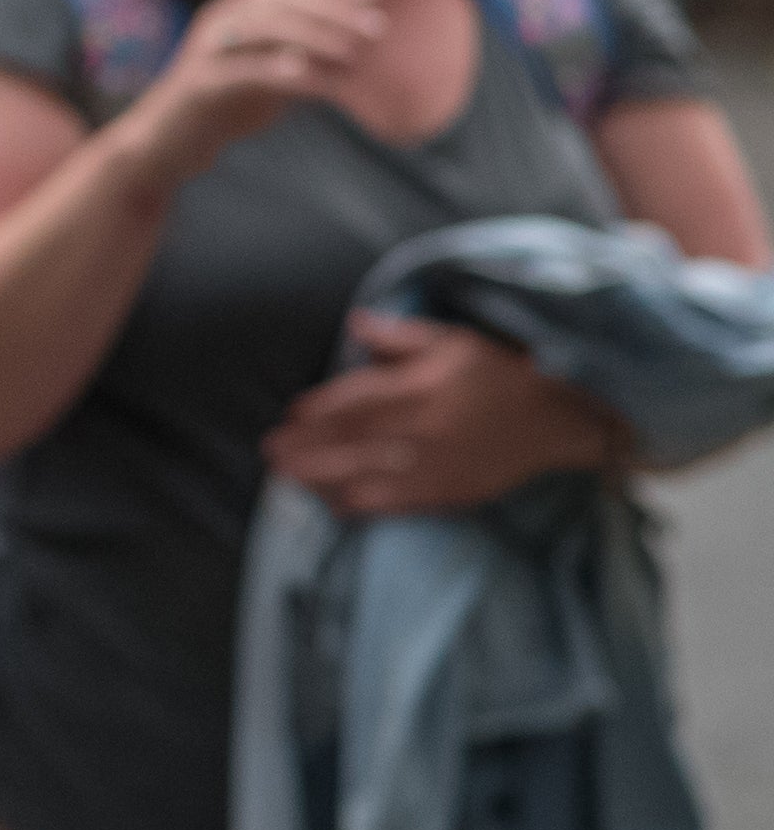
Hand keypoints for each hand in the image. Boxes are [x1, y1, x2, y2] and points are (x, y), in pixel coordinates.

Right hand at [113, 0, 382, 195]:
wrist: (167, 142)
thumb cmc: (225, 105)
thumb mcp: (270, 69)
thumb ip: (301, 50)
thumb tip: (358, 41)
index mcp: (237, 8)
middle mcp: (220, 19)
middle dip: (335, 10)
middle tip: (377, 29)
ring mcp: (207, 50)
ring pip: (266, 27)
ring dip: (316, 36)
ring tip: (354, 55)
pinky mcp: (199, 84)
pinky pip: (246, 70)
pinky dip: (282, 70)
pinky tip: (314, 78)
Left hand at [266, 313, 623, 517]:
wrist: (559, 419)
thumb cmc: (501, 374)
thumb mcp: (455, 342)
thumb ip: (401, 337)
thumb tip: (355, 324)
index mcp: (422, 387)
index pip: (357, 401)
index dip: (319, 410)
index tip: (290, 416)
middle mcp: (425, 428)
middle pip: (353, 440)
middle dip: (307, 447)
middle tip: (270, 452)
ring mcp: (437, 464)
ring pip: (367, 475)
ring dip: (322, 477)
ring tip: (286, 478)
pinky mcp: (450, 491)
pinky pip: (397, 503)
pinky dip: (362, 505)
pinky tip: (333, 505)